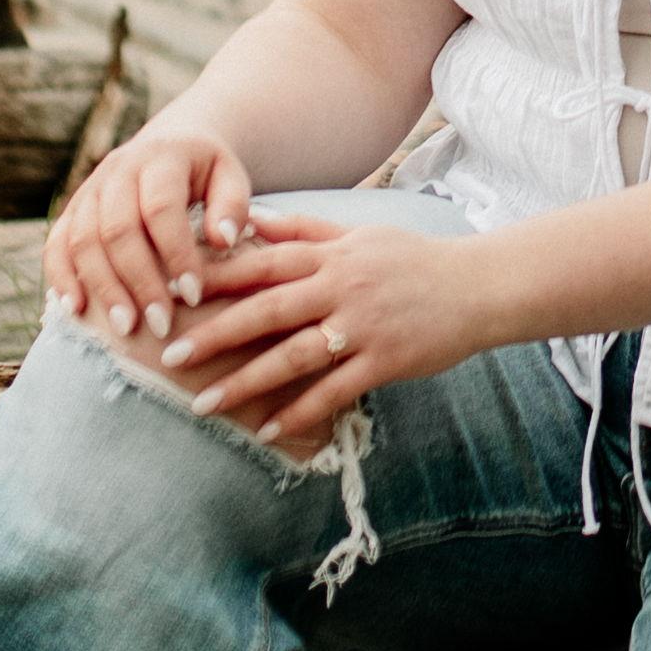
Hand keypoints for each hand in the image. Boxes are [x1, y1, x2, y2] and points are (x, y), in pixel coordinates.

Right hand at [48, 126, 252, 345]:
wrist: (169, 145)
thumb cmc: (207, 173)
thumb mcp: (231, 176)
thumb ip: (232, 205)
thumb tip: (224, 241)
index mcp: (160, 159)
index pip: (161, 208)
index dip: (176, 254)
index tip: (194, 296)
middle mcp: (117, 170)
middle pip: (117, 229)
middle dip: (138, 282)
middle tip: (161, 325)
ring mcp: (89, 190)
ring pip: (83, 240)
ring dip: (103, 287)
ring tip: (126, 328)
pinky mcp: (72, 210)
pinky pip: (57, 244)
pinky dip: (61, 277)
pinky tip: (77, 310)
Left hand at [163, 212, 493, 461]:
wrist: (480, 286)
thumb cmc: (415, 260)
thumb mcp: (360, 234)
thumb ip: (305, 229)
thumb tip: (252, 219)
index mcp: (331, 255)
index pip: (262, 263)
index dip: (215, 278)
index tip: (172, 293)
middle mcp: (342, 287)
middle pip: (267, 311)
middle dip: (215, 335)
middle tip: (170, 358)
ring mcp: (363, 325)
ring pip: (293, 356)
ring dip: (245, 383)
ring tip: (203, 405)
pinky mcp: (385, 360)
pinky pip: (334, 391)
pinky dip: (299, 412)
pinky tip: (268, 431)